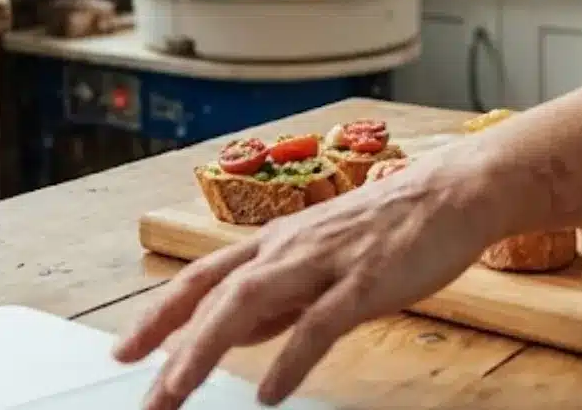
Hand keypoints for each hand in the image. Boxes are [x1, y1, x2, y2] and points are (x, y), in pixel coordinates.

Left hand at [114, 154, 498, 408]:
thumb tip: (234, 333)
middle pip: (214, 293)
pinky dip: (289, 358)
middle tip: (144, 394)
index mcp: (279, 242)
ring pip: (249, 301)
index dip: (161, 313)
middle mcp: (291, 247)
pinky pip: (318, 324)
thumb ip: (281, 298)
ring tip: (177, 391)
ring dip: (205, 348)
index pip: (204, 277)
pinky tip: (270, 392)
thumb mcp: (324, 258)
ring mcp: (327, 261)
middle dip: (169, 342)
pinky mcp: (365, 280)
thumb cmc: (395, 227)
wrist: (456, 192)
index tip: (125, 350)